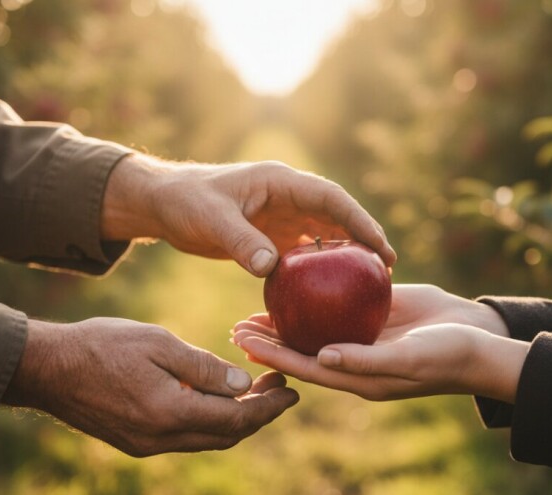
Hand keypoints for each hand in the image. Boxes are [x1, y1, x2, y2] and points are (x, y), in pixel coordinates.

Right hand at [3, 318, 298, 456]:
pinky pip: (184, 438)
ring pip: (206, 440)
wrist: (47, 369)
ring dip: (235, 419)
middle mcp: (160, 439)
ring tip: (255, 391)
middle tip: (280, 388)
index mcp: (169, 413)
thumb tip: (241, 385)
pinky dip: (208, 421)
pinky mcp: (134, 442)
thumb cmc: (101, 345)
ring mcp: (145, 445)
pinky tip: (215, 397)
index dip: (269, 407)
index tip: (293, 390)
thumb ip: (202, 367)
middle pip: (226, 436)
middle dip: (258, 414)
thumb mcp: (157, 343)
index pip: (236, 419)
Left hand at [101, 155, 395, 275]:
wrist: (163, 204)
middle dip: (364, 238)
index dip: (359, 220)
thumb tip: (271, 268)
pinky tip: (331, 292)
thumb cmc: (185, 203)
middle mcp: (287, 196)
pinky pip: (304, 252)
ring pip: (324, 234)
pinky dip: (320, 268)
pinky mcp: (272, 235)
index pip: (330, 199)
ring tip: (371, 280)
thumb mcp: (211, 220)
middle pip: (337, 215)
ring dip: (346, 254)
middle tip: (388, 268)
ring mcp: (282, 216)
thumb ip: (241, 241)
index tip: (380, 246)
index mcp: (280, 182)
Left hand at [232, 285, 527, 402]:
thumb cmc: (447, 355)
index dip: (272, 356)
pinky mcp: (377, 311)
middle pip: (302, 347)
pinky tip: (301, 275)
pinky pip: (342, 301)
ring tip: (256, 305)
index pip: (303, 366)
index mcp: (355, 374)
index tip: (242, 340)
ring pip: (318, 323)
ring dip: (289, 316)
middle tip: (236, 324)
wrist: (480, 338)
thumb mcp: (407, 360)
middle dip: (270, 338)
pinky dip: (320, 293)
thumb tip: (321, 358)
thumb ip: (365, 360)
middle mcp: (353, 356)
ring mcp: (364, 333)